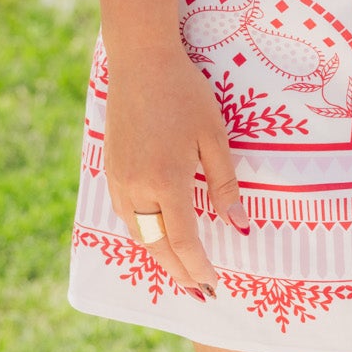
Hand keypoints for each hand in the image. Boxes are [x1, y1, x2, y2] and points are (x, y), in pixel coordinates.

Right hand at [103, 44, 250, 301]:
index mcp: (167, 182)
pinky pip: (126, 214)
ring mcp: (120, 180)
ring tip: (181, 267)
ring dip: (159, 254)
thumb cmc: (185, 93)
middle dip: (178, 272)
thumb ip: (224, 183)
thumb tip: (240, 225)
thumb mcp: (214, 135)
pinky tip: (156, 233)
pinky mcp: (111, 170)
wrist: (140, 60)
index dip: (199, 267)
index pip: (184, 241)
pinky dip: (143, 233)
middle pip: (157, 247)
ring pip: (138, 233)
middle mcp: (138, 189)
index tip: (214, 285)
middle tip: (198, 290)